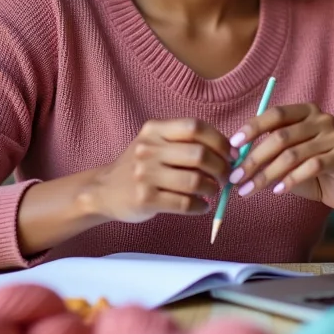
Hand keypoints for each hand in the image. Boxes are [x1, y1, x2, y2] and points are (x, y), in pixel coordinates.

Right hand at [88, 119, 232, 222]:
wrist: (103, 191)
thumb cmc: (140, 166)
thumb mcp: (154, 143)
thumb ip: (185, 143)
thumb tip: (229, 152)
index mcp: (154, 130)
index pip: (195, 127)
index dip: (219, 141)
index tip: (230, 154)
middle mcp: (148, 149)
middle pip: (199, 154)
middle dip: (221, 168)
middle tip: (226, 177)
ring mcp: (145, 174)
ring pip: (195, 181)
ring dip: (212, 189)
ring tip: (212, 191)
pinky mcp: (145, 199)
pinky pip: (185, 203)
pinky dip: (200, 206)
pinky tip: (201, 206)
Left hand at [228, 103, 333, 210]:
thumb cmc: (309, 170)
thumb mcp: (286, 156)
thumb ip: (267, 151)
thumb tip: (235, 159)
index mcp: (306, 111)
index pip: (276, 114)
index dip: (253, 127)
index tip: (233, 144)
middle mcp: (322, 119)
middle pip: (281, 137)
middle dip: (254, 159)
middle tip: (236, 177)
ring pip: (293, 155)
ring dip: (266, 175)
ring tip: (248, 190)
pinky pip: (311, 167)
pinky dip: (291, 180)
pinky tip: (277, 191)